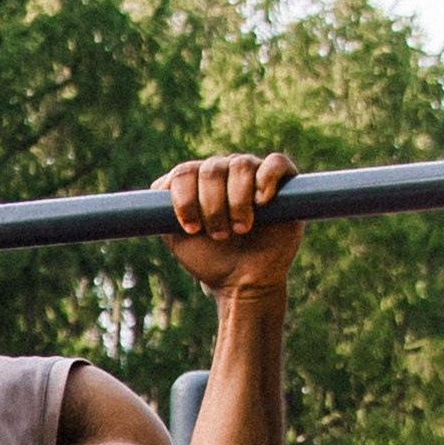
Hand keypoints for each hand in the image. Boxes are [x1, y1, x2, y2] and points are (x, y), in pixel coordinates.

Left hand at [160, 151, 300, 299]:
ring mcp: (253, 173)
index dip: (184, 199)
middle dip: (212, 206)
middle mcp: (224, 172)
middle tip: (219, 235)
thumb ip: (163, 214)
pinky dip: (267, 178)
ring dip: (237, 201)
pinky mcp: (284, 181)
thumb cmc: (211, 260)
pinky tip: (262, 201)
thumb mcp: (178, 239)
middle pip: (211, 169)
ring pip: (240, 165)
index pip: (184, 172)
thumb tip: (160, 186)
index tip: (190, 228)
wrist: (244, 282)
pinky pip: (275, 162)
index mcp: (197, 183)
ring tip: (240, 228)